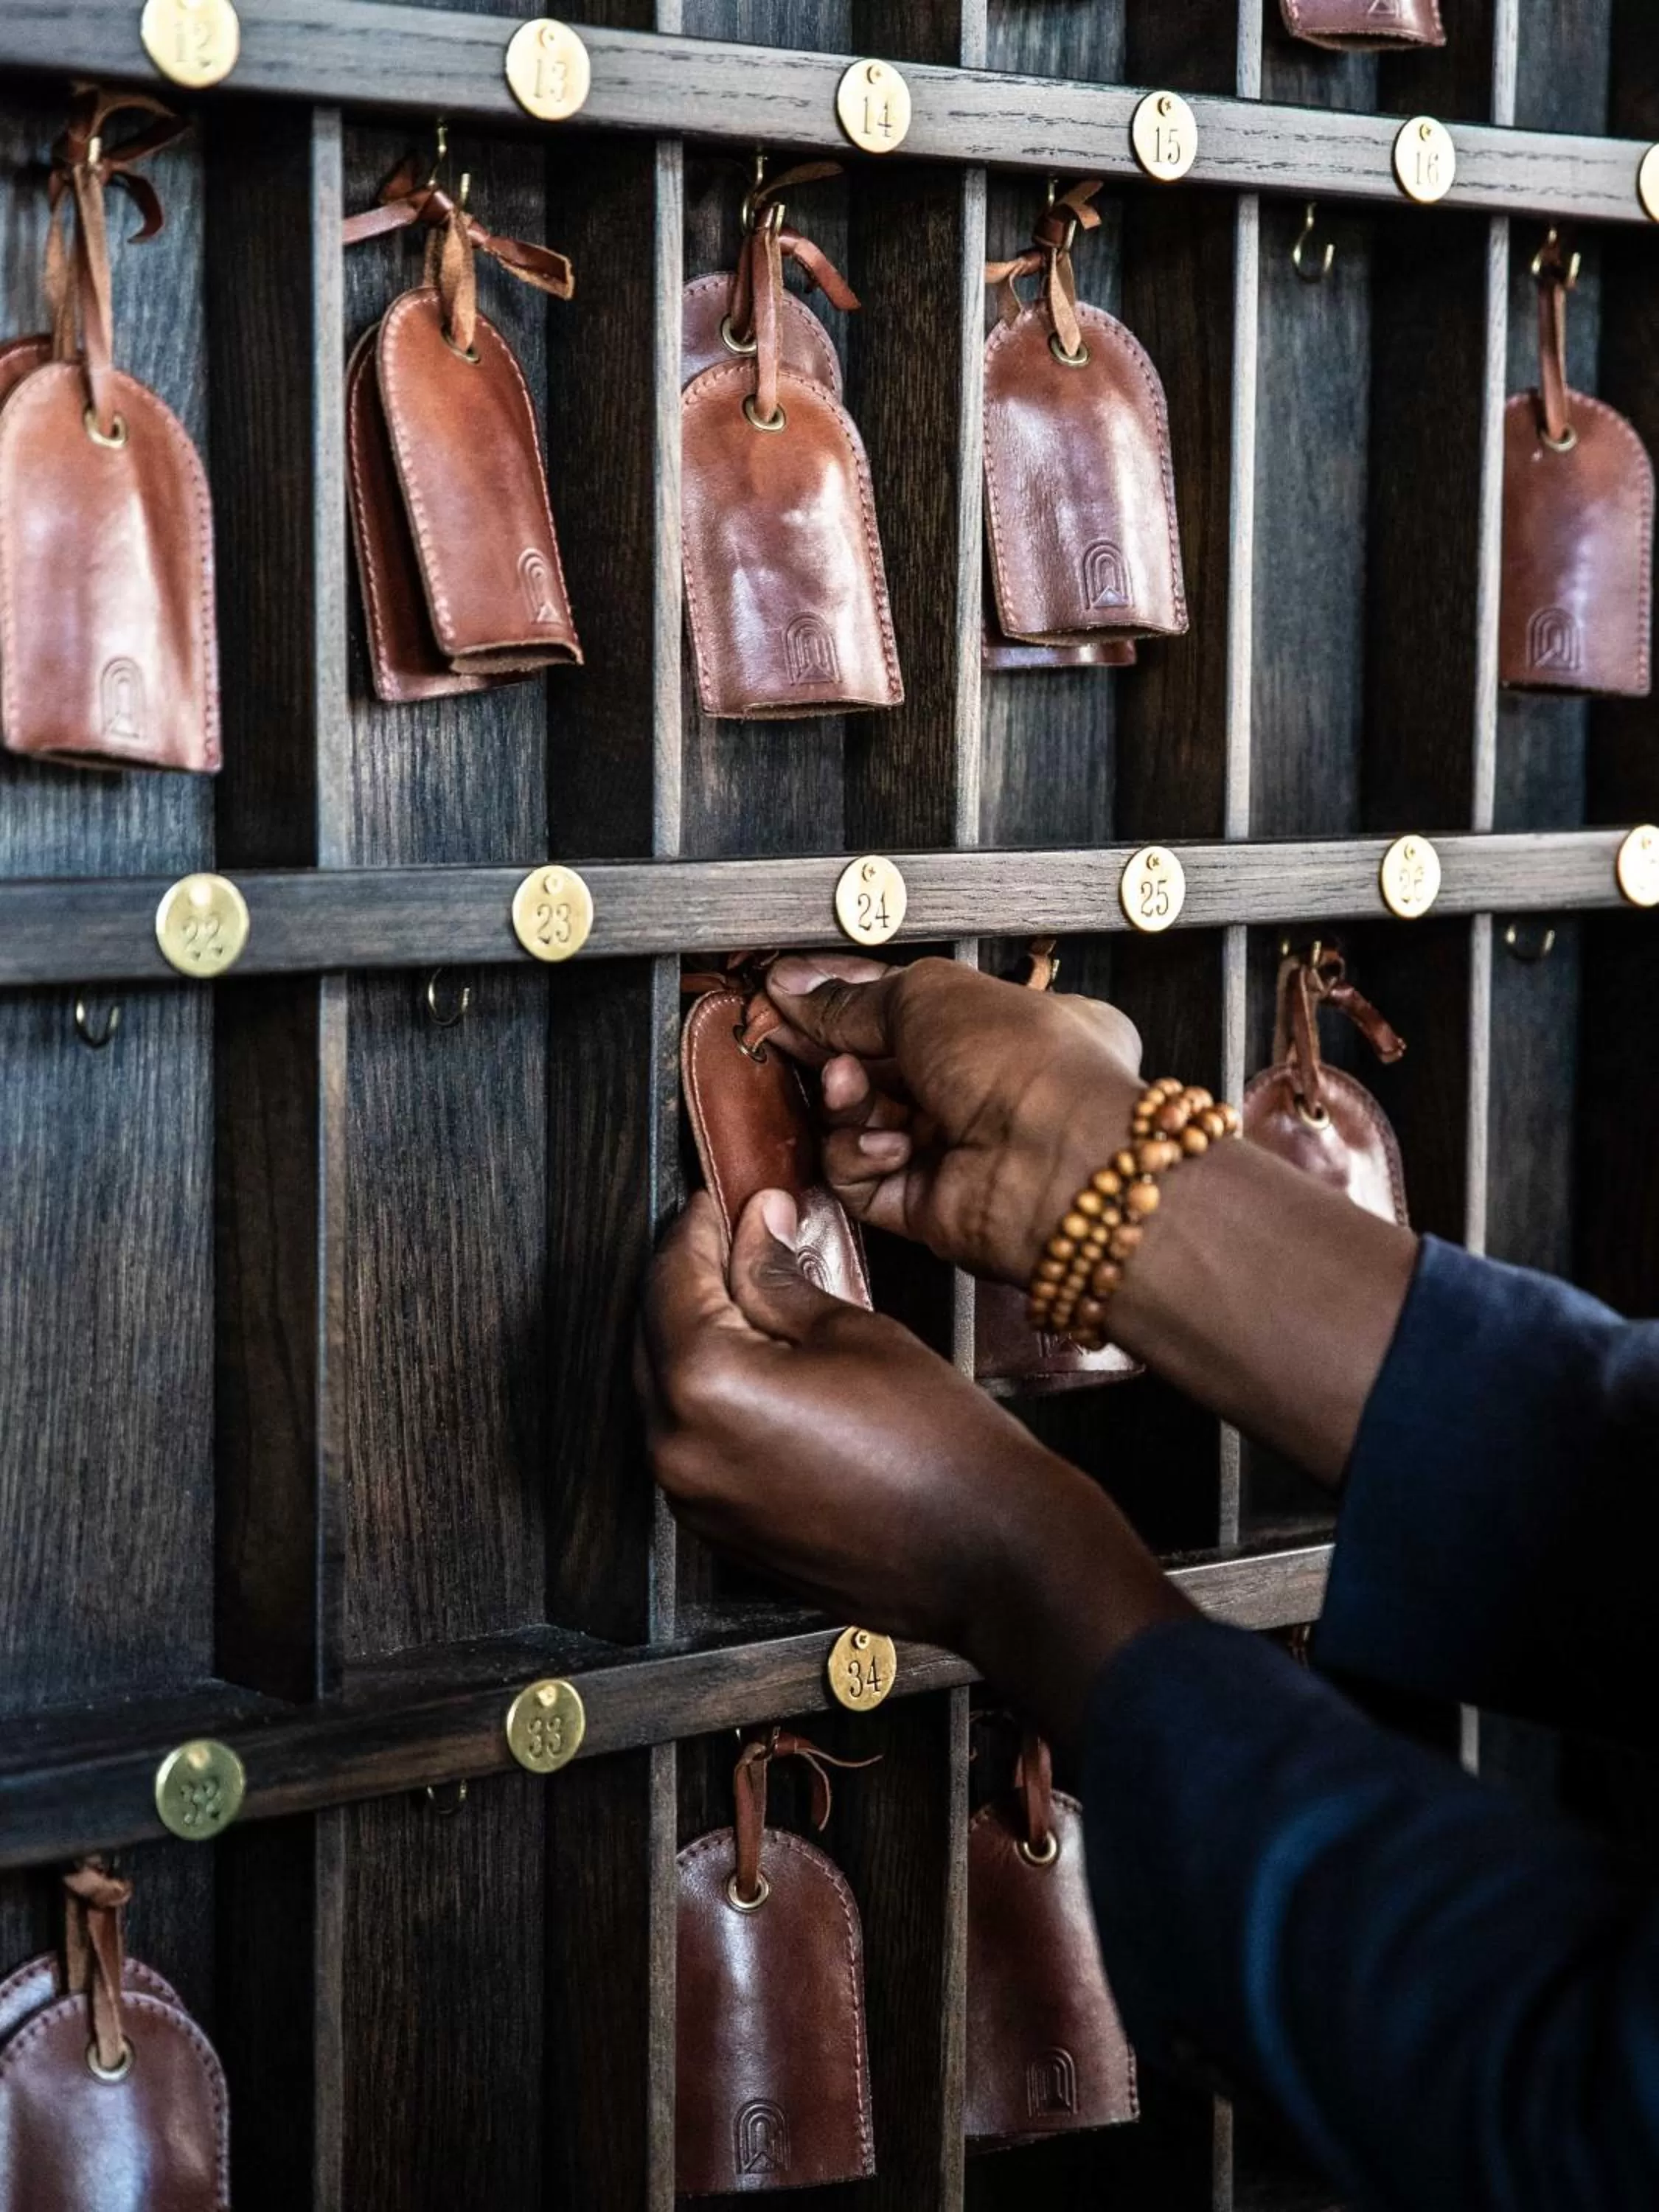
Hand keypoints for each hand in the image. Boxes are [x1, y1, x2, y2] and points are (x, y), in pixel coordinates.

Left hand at [639, 1188, 1192, 1744]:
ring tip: (754, 1297)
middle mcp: (677, 1447)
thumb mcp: (855, 1332)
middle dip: (694, 1279)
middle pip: (657, 1333)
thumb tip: (755, 1226)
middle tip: (740, 1236)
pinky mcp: (718, 1530)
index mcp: (706, 1383)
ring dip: (698, 1338)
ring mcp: (692, 1498)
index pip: (673, 1276)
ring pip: (667, 1391)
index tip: (724, 1198)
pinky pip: (690, 1444)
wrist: (987, 1557)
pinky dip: (711, 1398)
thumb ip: (781, 1276)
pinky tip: (761, 1369)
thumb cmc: (938, 1442)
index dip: (700, 1226)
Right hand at [761, 953, 1144, 1286]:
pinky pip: (860, 1177)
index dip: (851, 996)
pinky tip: (887, 1145)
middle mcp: (986, 1091)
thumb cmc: (1029, 1067)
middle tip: (786, 1030)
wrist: (1058, 1164)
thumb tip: (801, 988)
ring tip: (847, 1083)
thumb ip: (855, 996)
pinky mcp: (927, 1204)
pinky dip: (860, 1157)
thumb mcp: (930, 996)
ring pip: (862, 1120)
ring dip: (845, 1100)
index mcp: (1009, 1026)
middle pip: (880, 1066)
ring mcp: (956, 1149)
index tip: (798, 989)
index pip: (911, 1008)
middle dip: (832, 1049)